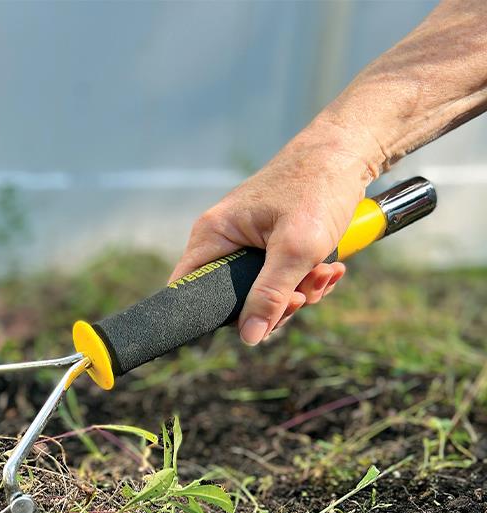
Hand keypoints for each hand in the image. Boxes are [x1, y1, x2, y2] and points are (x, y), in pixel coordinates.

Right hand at [169, 121, 375, 344]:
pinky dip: (307, 279)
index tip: (257, 319)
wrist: (349, 149)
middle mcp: (224, 241)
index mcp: (212, 236)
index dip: (216, 316)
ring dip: (300, 292)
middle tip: (304, 294)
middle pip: (235, 300)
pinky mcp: (272, 245)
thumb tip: (250, 337)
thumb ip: (270, 295)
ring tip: (326, 272)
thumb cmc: (317, 187)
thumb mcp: (296, 248)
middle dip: (276, 304)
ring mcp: (248, 243)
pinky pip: (282, 279)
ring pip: (264, 293)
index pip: (188, 292)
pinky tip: (330, 267)